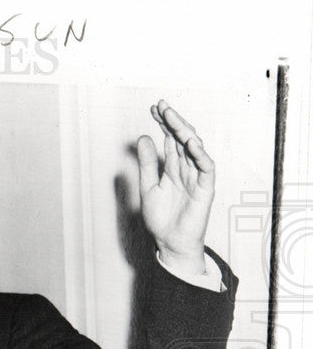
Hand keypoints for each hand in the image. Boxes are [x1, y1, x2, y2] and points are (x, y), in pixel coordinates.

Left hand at [136, 100, 214, 275]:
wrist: (169, 242)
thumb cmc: (161, 218)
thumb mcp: (148, 186)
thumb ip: (146, 164)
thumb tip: (143, 138)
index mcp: (173, 167)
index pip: (170, 139)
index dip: (163, 123)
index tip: (153, 109)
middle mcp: (186, 168)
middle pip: (182, 139)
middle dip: (173, 121)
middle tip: (162, 106)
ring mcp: (197, 177)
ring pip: (194, 148)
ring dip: (184, 131)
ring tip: (171, 117)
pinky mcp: (205, 188)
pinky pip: (206, 167)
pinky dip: (199, 154)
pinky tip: (190, 142)